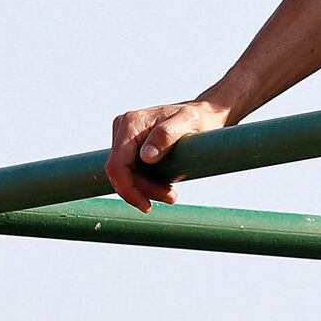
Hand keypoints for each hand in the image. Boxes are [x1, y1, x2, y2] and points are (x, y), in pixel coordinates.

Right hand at [105, 100, 230, 211]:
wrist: (203, 115)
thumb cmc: (197, 118)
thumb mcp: (186, 123)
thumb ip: (166, 135)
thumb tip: (146, 157)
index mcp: (131, 123)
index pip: (117, 164)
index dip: (128, 189)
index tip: (146, 205)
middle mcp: (123, 129)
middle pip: (120, 174)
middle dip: (142, 191)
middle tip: (171, 197)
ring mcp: (125, 139)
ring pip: (125, 176)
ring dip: (145, 190)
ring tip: (171, 193)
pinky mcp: (131, 148)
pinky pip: (131, 173)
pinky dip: (146, 184)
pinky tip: (164, 185)